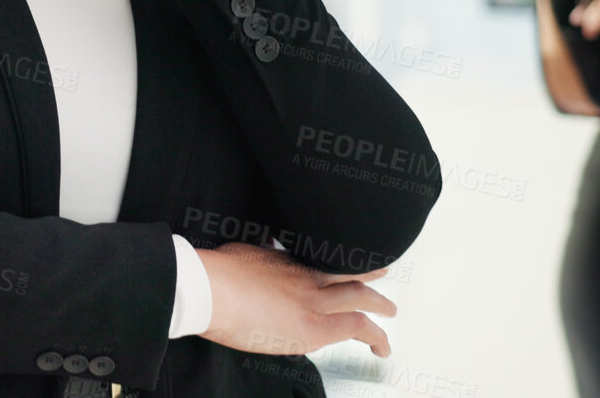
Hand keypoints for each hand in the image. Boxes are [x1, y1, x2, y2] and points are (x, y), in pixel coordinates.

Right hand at [194, 242, 396, 356]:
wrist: (209, 288)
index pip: (326, 258)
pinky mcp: (314, 327)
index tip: (350, 258)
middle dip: (370, 274)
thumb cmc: (214, 273)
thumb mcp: (242, 251)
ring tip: (390, 313)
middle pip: (350, 271)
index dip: (342, 259)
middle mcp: (307, 276)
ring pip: (362, 297)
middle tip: (383, 274)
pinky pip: (358, 328)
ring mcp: (313, 299)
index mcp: (289, 259)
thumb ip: (257, 254)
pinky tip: (382, 349)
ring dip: (381, 306)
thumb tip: (254, 253)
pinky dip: (376, 337)